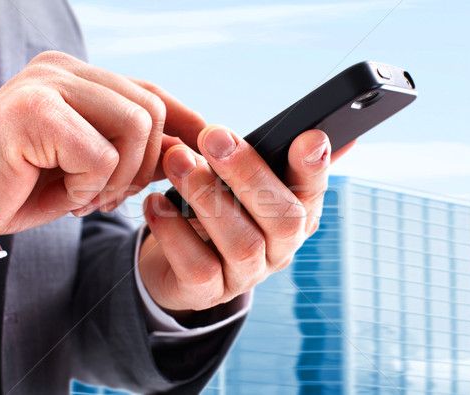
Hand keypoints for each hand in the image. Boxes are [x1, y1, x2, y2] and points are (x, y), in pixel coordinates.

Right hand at [0, 51, 205, 234]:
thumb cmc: (25, 185)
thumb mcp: (92, 170)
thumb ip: (134, 153)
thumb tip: (185, 151)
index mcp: (78, 78)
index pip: (149, 90)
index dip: (184, 121)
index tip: (205, 147)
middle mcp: (64, 70)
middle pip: (150, 109)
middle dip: (143, 165)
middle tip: (110, 196)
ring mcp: (48, 84)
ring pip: (134, 126)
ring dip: (117, 178)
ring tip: (86, 198)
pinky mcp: (35, 109)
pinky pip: (100, 154)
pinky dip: (88, 188)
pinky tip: (64, 197)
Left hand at [138, 125, 353, 313]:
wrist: (171, 260)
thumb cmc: (211, 207)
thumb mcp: (234, 179)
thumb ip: (262, 154)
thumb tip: (312, 130)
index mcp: (295, 215)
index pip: (314, 191)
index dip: (314, 167)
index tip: (308, 137)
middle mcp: (279, 250)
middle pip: (283, 219)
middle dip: (248, 173)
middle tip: (213, 136)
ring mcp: (245, 276)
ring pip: (242, 243)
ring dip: (207, 196)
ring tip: (176, 160)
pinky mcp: (207, 294)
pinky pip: (198, 267)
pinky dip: (174, 232)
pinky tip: (155, 203)